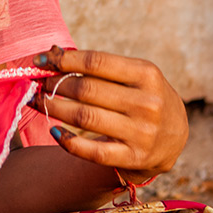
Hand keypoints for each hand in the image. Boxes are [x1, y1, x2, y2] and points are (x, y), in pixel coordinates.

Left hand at [30, 47, 187, 182]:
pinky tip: (55, 132)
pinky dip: (69, 142)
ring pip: (84, 118)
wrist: (175, 138)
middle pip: (87, 89)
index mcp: (147, 74)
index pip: (96, 62)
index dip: (63, 60)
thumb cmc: (144, 98)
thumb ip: (99, 67)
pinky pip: (93, 151)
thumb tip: (52, 55)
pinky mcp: (133, 158)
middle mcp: (147, 103)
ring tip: (37, 101)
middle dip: (55, 84)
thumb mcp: (134, 76)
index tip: (41, 61)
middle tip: (37, 83)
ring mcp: (142, 132)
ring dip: (53, 107)